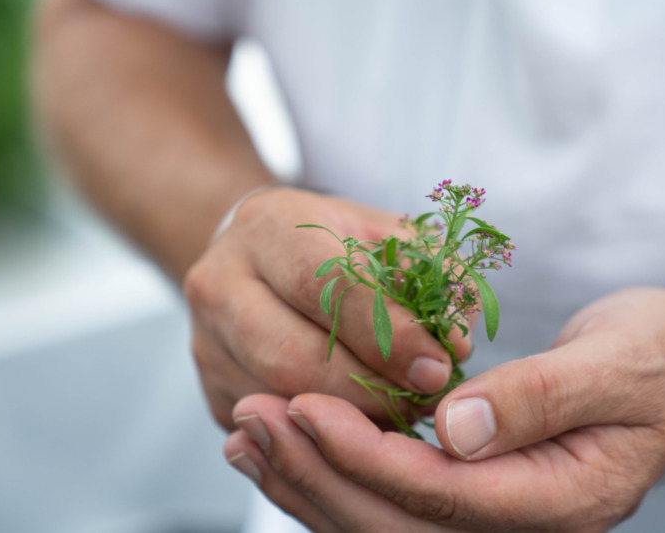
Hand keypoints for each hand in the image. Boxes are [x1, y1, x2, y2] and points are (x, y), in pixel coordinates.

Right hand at [185, 187, 471, 428]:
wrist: (250, 251)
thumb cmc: (328, 242)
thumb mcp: (378, 231)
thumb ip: (426, 269)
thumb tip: (457, 336)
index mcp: (266, 227)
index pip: (323, 285)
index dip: (386, 333)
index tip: (438, 367)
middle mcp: (219, 284)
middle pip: (291, 355)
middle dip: (370, 389)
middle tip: (427, 401)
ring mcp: (207, 344)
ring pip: (280, 401)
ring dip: (353, 420)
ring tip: (406, 414)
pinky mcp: (213, 392)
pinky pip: (274, 430)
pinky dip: (327, 436)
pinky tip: (368, 427)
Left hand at [223, 288, 664, 530]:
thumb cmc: (662, 358)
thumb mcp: (618, 364)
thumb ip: (538, 397)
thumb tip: (454, 428)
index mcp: (564, 501)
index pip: (443, 495)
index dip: (367, 456)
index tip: (304, 408)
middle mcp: (524, 524)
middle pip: (397, 523)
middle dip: (318, 473)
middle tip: (252, 419)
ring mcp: (498, 514)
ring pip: (383, 521)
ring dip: (310, 480)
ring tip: (248, 434)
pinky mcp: (476, 491)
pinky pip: (391, 499)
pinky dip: (334, 473)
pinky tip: (289, 445)